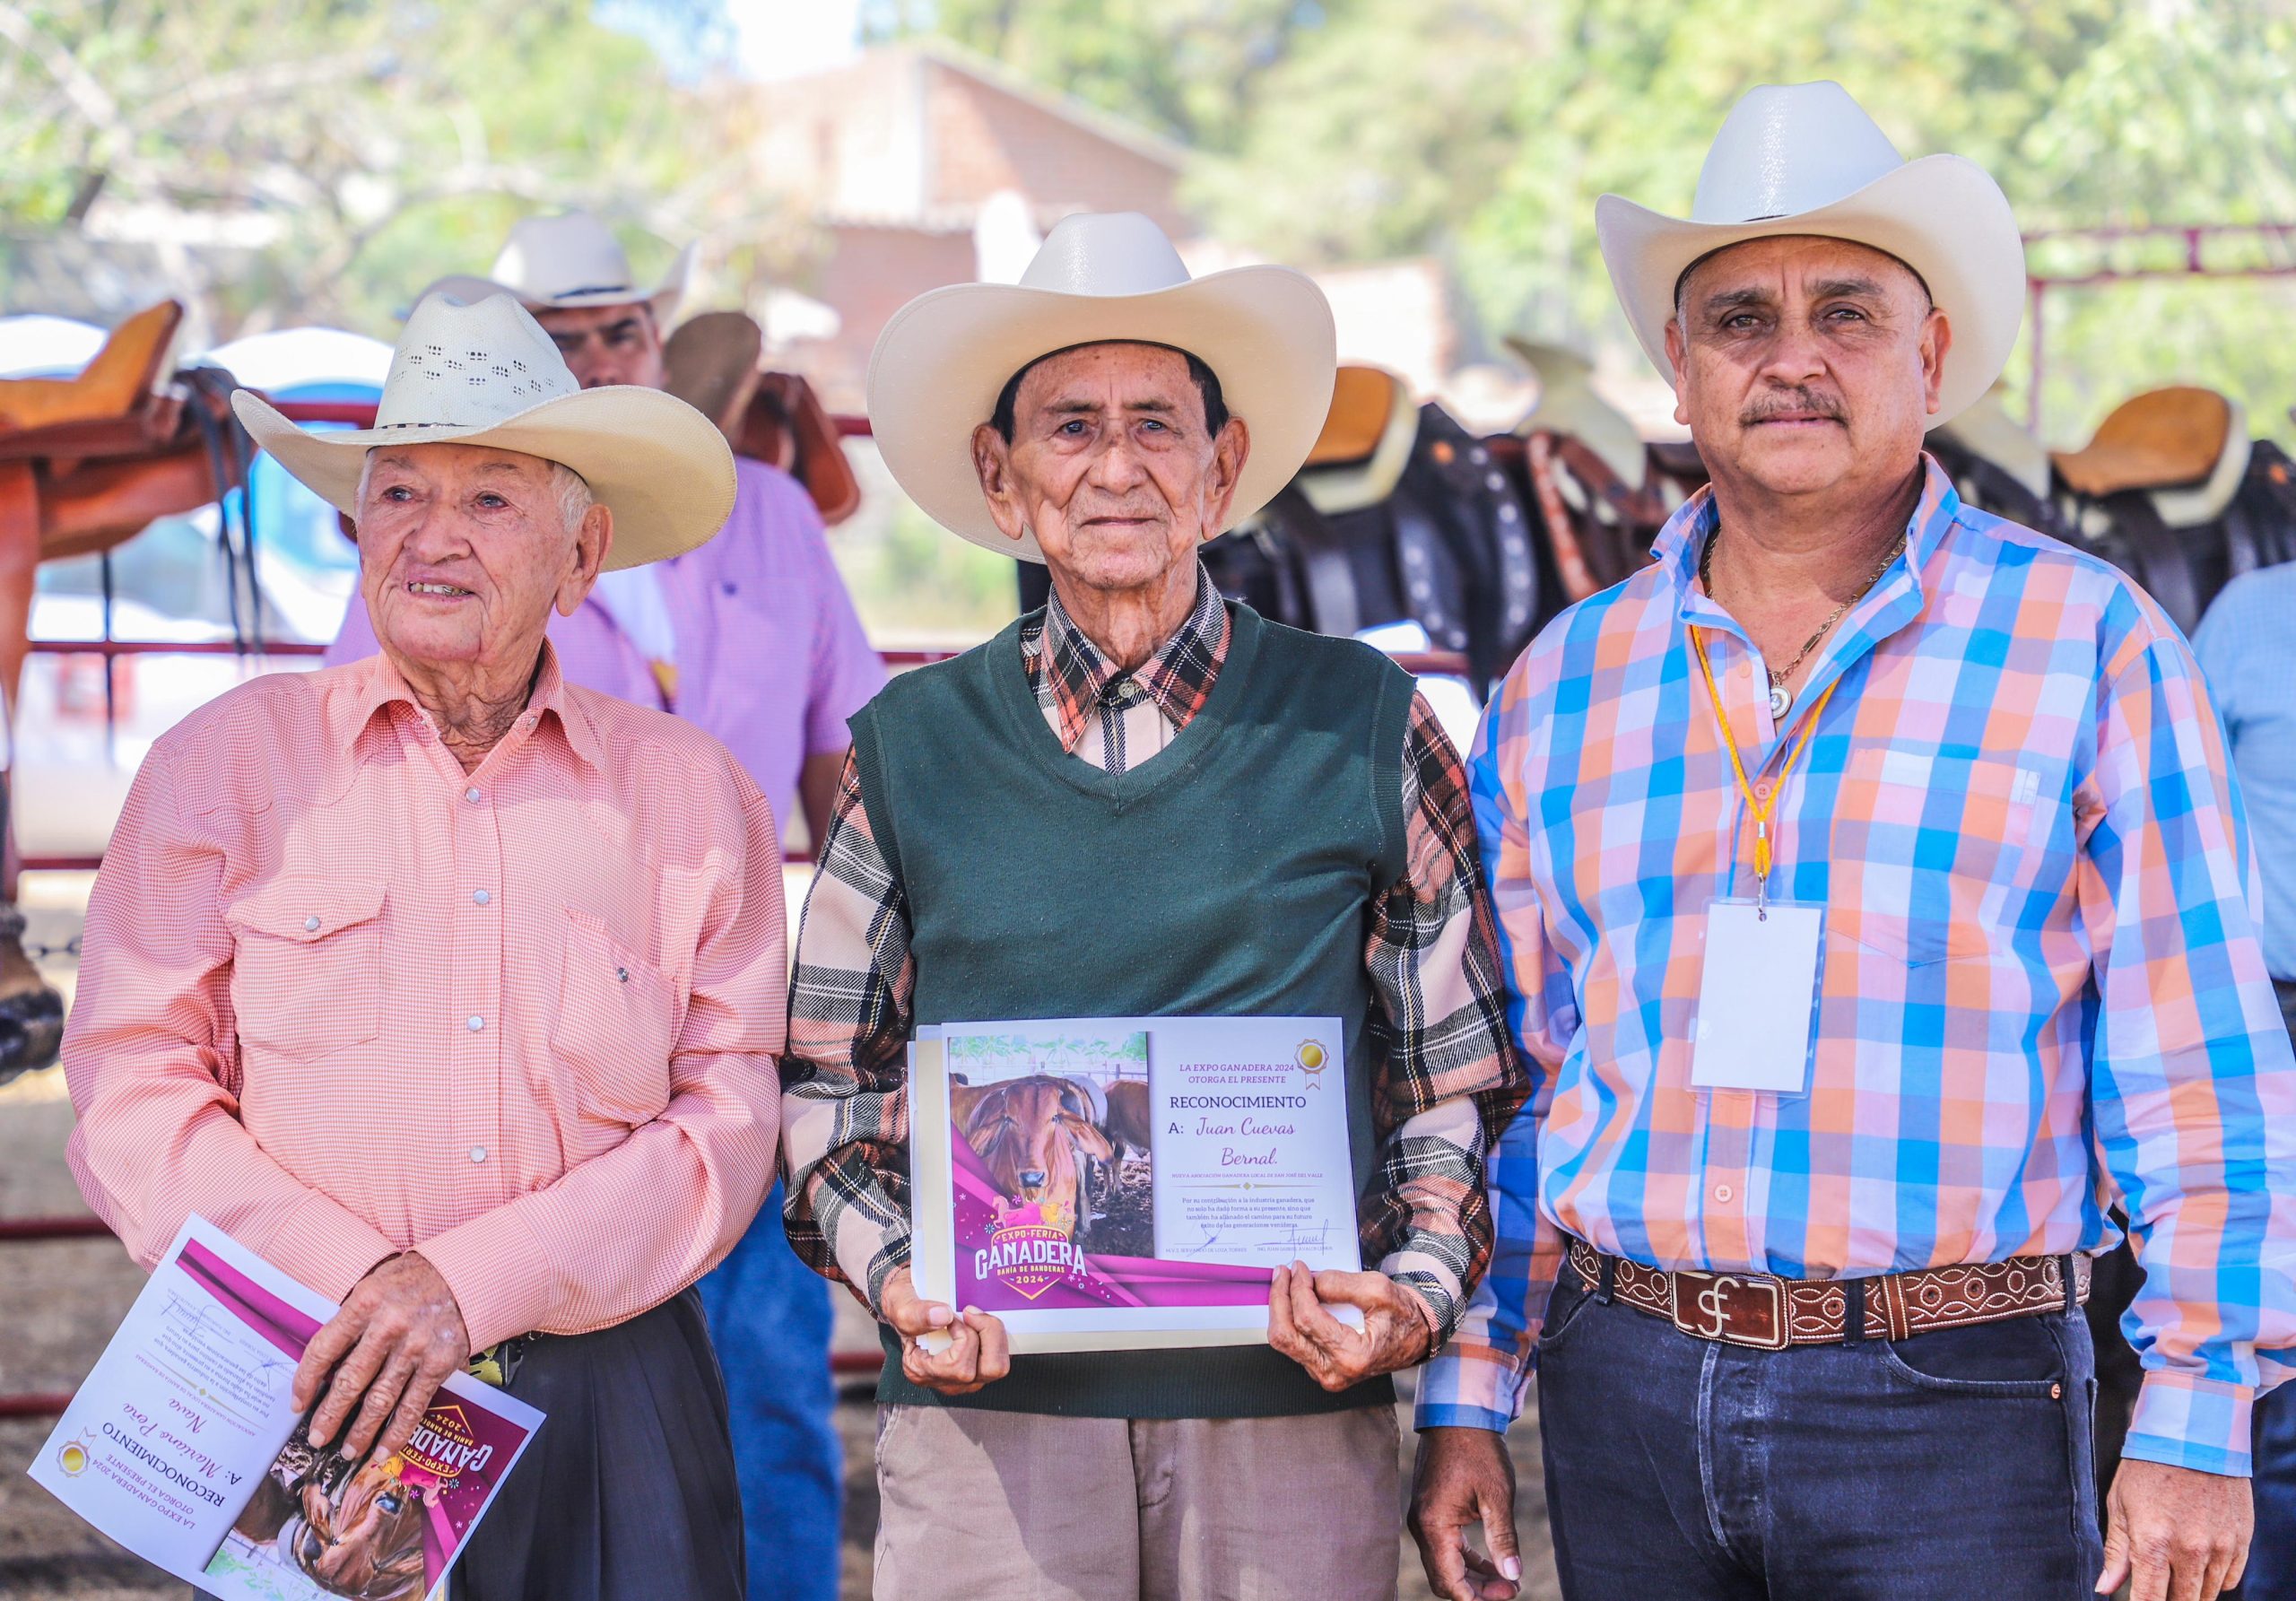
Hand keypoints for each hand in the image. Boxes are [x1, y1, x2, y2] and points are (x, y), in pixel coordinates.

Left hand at [291, 1252, 469, 1460]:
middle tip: (317, 1438)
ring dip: (360, 1432)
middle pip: (349, 1381)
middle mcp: (388, 1326)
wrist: (466, 1273)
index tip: (297, 1404)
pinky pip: (413, 1406)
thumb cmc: (413, 1280)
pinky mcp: (439, 1363)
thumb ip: (352, 1321)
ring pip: (380, 1400)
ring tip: (347, 1451)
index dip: (305, 1381)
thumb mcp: (374, 1285)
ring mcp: (416, 1347)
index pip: (323, 1349)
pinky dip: (397, 1433)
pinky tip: (383, 1450)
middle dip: (329, 1415)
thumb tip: (326, 1367)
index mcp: (365, 1302)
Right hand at [880, 1266, 1009, 1396]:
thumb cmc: (902, 1303)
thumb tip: (944, 1316)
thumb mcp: (898, 1301)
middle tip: (971, 1312)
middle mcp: (945, 1380)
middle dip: (988, 1335)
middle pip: (989, 1370)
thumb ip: (914, 1313)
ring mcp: (963, 1377)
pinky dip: (996, 1337)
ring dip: (994, 1335)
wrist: (908, 1300)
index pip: (959, 1367)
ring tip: (977, 1316)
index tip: (951, 1314)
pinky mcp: (977, 1367)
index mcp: (921, 1371)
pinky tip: (982, 1320)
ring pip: (999, 1366)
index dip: (964, 1336)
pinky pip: (999, 1357)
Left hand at [1265, 1261, 1434, 1390]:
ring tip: (1285, 1283)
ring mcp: (1326, 1375)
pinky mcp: (1322, 1370)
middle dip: (1278, 1299)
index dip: (1296, 1289)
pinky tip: (1293, 1300)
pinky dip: (1289, 1320)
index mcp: (1353, 1356)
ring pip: (1285, 1343)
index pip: (1307, 1319)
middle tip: (1283, 1272)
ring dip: (1280, 1310)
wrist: (1415, 1337)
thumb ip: (1339, 1284)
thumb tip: (1308, 1280)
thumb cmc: (1402, 1314)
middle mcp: (1335, 1373)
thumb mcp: (1377, 1289)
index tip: (1297, 1267)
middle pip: (1286, 1336)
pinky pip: (1294, 1345)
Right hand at [1410, 1426, 1523, 1600]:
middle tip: (1510, 1590)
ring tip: (1506, 1581)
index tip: (1509, 1592)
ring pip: (1444, 1564)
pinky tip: (1491, 1563)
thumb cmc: (1477, 1449)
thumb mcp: (1497, 1495)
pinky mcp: (1431, 1510)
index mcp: (1434, 1525)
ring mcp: (1423, 1518)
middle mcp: (1422, 1526)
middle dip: (1476, 1591)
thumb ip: (1503, 1539)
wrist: (1457, 1413)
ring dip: (1472, 1577)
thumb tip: (1513, 1576)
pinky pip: (1445, 1547)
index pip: (1449, 1581)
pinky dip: (1467, 1559)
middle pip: (1444, 1578)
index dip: (1477, 1597)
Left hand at [2098, 1458, 2252, 1599]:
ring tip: (2176, 1576)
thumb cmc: (2148, 1467)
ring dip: (2191, 1593)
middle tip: (2158, 1589)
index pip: (2150, 1600)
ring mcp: (2220, 1547)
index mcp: (2153, 1542)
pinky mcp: (2241, 1540)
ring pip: (2208, 1594)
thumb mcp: (2121, 1504)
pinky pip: (2229, 1579)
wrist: (2194, 1435)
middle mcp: (2190, 1550)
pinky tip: (2199, 1565)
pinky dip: (2214, 1580)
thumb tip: (2104, 1588)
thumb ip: (2116, 1551)